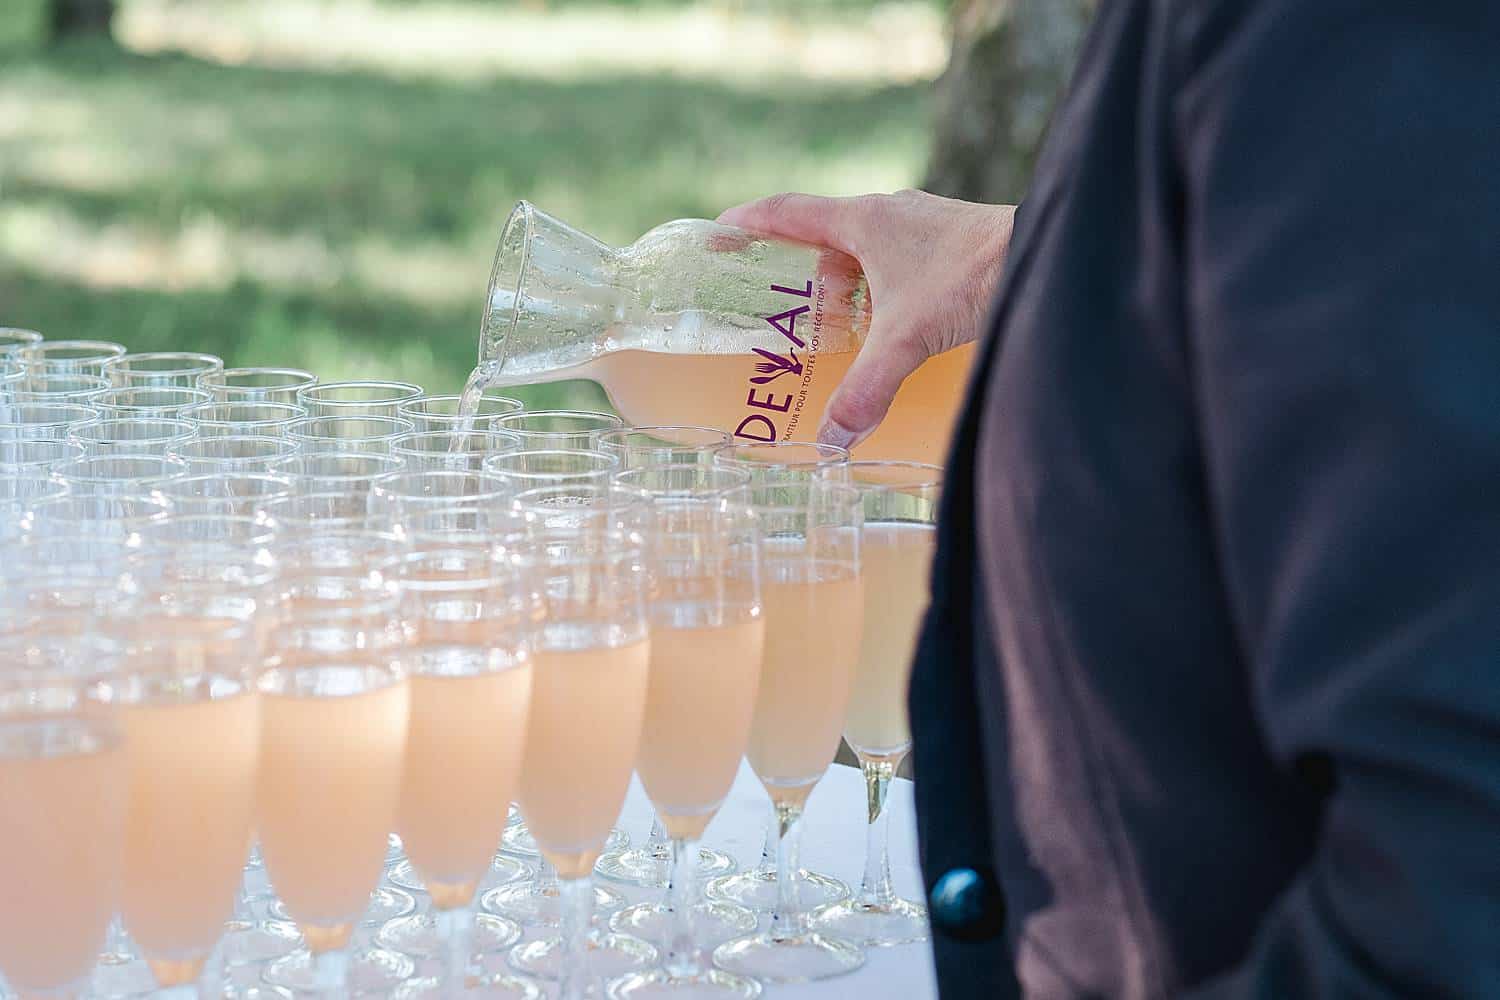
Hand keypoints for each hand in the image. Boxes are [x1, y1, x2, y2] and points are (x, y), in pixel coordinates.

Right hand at [719, 189, 1014, 449]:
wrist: (1050, 256)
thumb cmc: (974, 277)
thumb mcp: (907, 338)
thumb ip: (866, 388)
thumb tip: (831, 441)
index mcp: (864, 219)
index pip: (787, 211)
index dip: (748, 225)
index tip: (718, 237)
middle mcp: (892, 213)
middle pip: (828, 239)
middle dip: (805, 278)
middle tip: (789, 318)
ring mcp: (927, 225)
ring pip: (870, 253)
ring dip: (851, 289)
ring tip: (845, 335)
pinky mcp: (956, 242)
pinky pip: (903, 263)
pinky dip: (887, 293)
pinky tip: (899, 330)